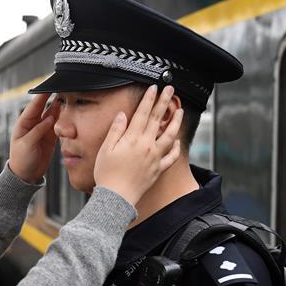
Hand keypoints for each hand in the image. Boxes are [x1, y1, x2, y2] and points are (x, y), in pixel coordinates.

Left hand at [7, 93, 59, 182]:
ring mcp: (42, 130)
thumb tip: (49, 118)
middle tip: (60, 87)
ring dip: (59, 108)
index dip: (42, 95)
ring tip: (67, 97)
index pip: (34, 106)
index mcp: (23, 123)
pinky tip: (68, 112)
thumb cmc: (21, 160)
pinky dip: (62, 120)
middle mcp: (33, 124)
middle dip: (51, 97)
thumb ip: (38, 130)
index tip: (49, 85)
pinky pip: (57, 126)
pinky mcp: (50, 137)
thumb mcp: (27, 144)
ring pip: (52, 115)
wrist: (26, 175)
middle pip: (44, 107)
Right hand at [94, 85, 182, 205]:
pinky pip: (171, 157)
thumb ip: (115, 130)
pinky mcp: (158, 169)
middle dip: (164, 102)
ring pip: (170, 136)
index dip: (149, 99)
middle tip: (170, 89)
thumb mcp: (106, 149)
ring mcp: (155, 157)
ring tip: (179, 111)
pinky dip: (176, 148)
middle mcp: (147, 145)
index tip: (154, 87)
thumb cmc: (107, 174)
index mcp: (133, 139)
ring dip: (175, 122)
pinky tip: (178, 141)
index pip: (142, 113)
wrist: (116, 197)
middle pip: (157, 119)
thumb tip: (123, 115)